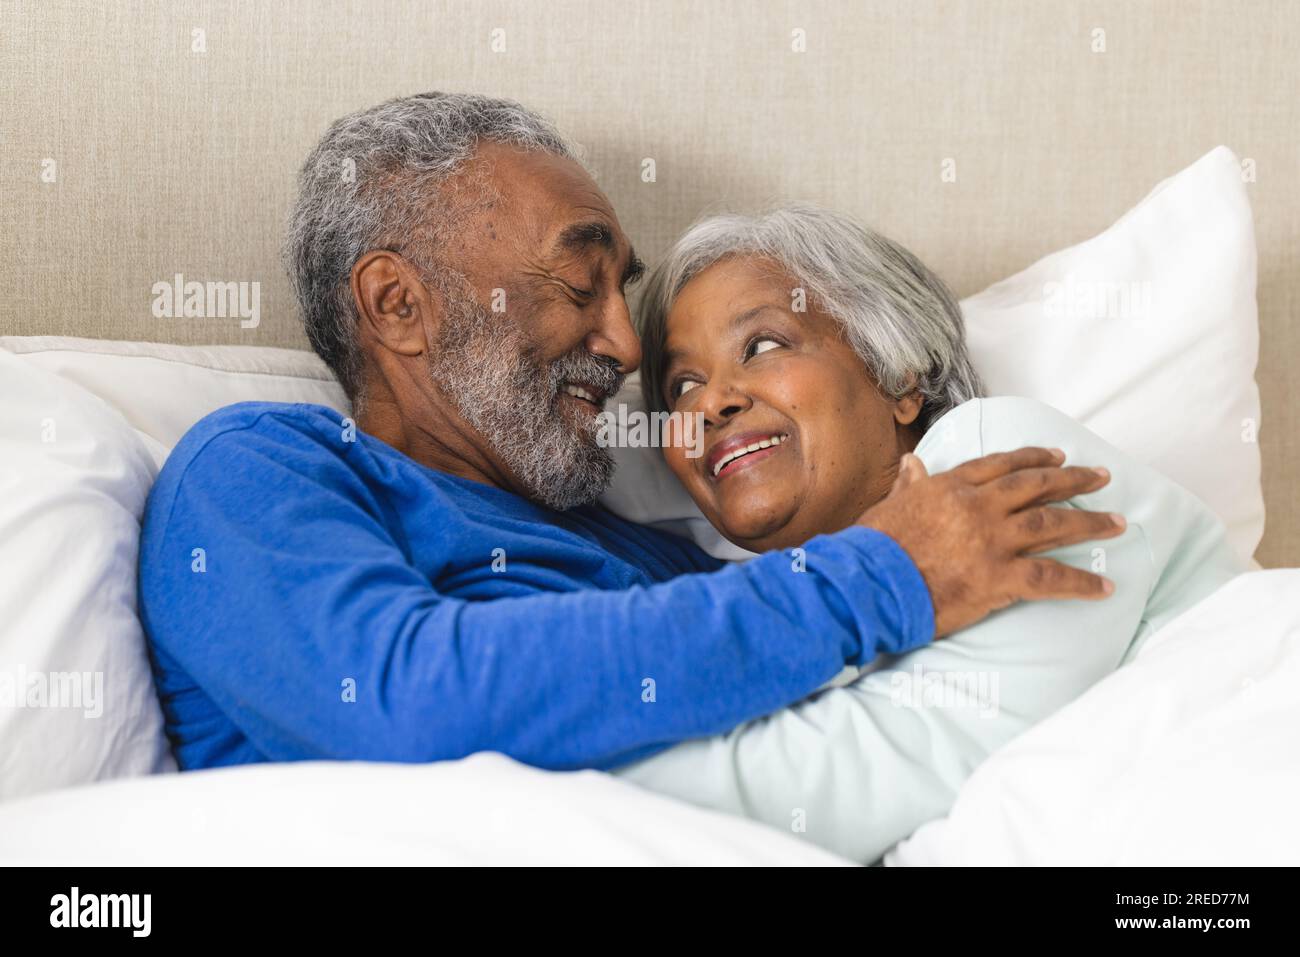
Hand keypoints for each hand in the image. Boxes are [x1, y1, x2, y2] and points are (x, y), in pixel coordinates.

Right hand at [857, 447, 1125, 637]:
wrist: (867, 583)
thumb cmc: (871, 548)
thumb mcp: (888, 506)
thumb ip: (909, 485)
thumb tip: (913, 463)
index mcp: (950, 487)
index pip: (1000, 465)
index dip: (1032, 459)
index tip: (1057, 456)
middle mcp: (978, 506)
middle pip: (1036, 487)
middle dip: (1074, 481)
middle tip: (1102, 477)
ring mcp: (991, 540)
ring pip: (1052, 524)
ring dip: (1089, 523)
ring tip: (1118, 523)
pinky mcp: (998, 577)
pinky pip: (1050, 579)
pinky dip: (1081, 583)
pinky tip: (1105, 587)